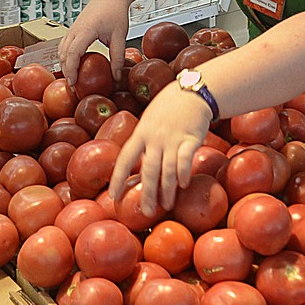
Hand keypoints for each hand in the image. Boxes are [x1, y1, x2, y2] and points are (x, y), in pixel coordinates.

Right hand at [58, 0, 129, 88]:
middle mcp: (75, 29)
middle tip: (74, 88)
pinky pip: (64, 45)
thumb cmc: (115, 11)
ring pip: (61, 50)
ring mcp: (72, 29)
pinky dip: (66, 57)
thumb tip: (116, 76)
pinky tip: (73, 66)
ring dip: (64, 65)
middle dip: (66, 72)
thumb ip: (118, 56)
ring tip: (73, 80)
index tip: (74, 83)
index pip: (72, 53)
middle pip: (63, 54)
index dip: (71, 70)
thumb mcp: (120, 36)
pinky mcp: (73, 29)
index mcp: (85, 30)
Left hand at [109, 84, 211, 215]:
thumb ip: (143, 140)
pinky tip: (184, 185)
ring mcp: (173, 138)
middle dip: (146, 193)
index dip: (118, 178)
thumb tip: (135, 163)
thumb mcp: (149, 120)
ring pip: (167, 169)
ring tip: (166, 205)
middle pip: (148, 169)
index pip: (125, 158)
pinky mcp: (191, 138)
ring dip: (167, 190)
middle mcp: (155, 137)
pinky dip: (183, 173)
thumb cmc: (168, 108)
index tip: (113, 196)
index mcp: (141, 133)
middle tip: (145, 212)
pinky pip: (185, 159)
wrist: (191, 92)